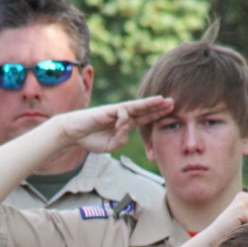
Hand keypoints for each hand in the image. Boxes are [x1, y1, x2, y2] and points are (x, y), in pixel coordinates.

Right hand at [56, 97, 175, 152]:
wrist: (74, 133)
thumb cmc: (91, 139)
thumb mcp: (110, 146)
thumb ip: (121, 140)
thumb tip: (128, 129)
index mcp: (126, 124)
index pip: (145, 119)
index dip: (158, 116)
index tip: (171, 114)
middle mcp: (123, 115)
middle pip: (145, 109)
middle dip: (159, 106)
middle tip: (173, 102)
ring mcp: (116, 112)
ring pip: (136, 106)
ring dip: (149, 103)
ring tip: (162, 100)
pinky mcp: (108, 110)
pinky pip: (120, 112)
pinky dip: (123, 118)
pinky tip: (120, 125)